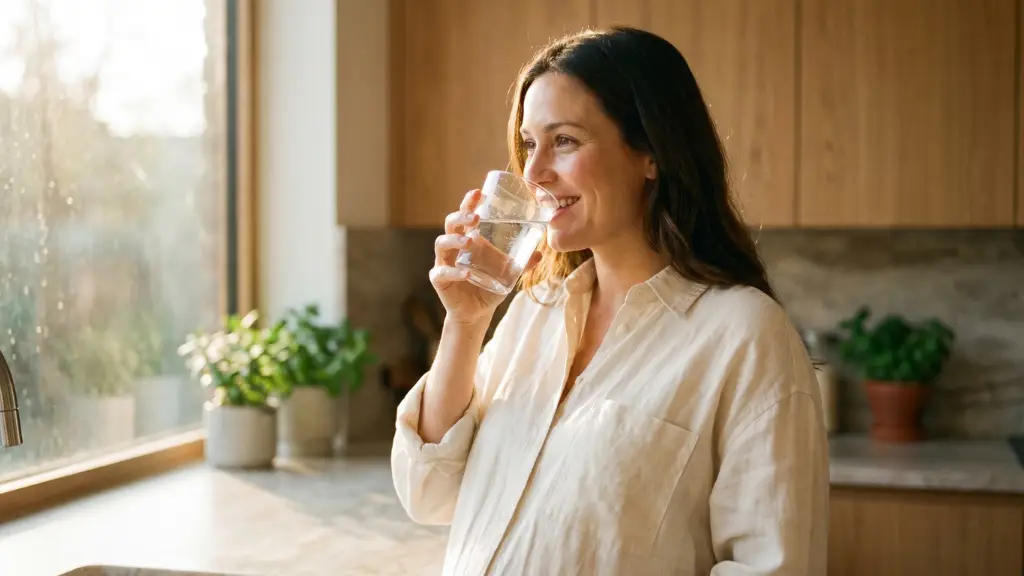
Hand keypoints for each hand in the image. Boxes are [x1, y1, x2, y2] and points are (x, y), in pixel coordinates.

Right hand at [430, 189, 538, 324]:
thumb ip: (521, 264)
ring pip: (442, 244)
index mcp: (467, 238)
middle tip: (474, 217)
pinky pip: (442, 273)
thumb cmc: (489, 286)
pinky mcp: (439, 280)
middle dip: (460, 217)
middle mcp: (453, 247)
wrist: (477, 312)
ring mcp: (444, 262)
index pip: (465, 216)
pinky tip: (465, 273)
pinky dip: (453, 272)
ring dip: (455, 240)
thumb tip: (540, 253)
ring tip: (469, 241)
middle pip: (451, 225)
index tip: (478, 193)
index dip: (469, 203)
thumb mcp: (507, 273)